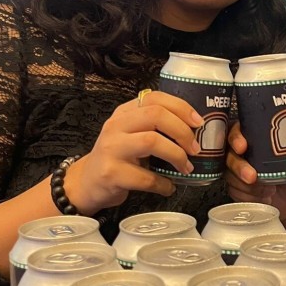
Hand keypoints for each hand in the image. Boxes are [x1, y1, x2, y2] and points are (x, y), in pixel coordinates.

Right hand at [62, 91, 204, 214]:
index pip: (154, 97)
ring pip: (151, 141)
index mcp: (124, 113)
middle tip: (195, 148)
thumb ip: (154, 127)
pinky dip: (163, 184)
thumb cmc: (117, 158)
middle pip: (156, 115)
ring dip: (176, 155)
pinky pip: (146, 177)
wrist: (87, 182)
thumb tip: (194, 132)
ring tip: (185, 168)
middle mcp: (115, 126)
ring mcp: (111, 149)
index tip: (199, 122)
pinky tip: (168, 187)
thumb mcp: (131, 134)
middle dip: (182, 131)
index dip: (181, 108)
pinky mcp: (111, 173)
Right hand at [225, 122, 285, 221]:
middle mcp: (243, 154)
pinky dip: (249, 196)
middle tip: (253, 177)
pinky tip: (262, 198)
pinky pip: (235, 192)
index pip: (236, 131)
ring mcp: (237, 172)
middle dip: (238, 166)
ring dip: (247, 186)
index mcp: (256, 139)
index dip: (235, 137)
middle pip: (229, 155)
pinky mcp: (237, 189)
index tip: (242, 146)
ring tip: (267, 191)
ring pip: (230, 176)